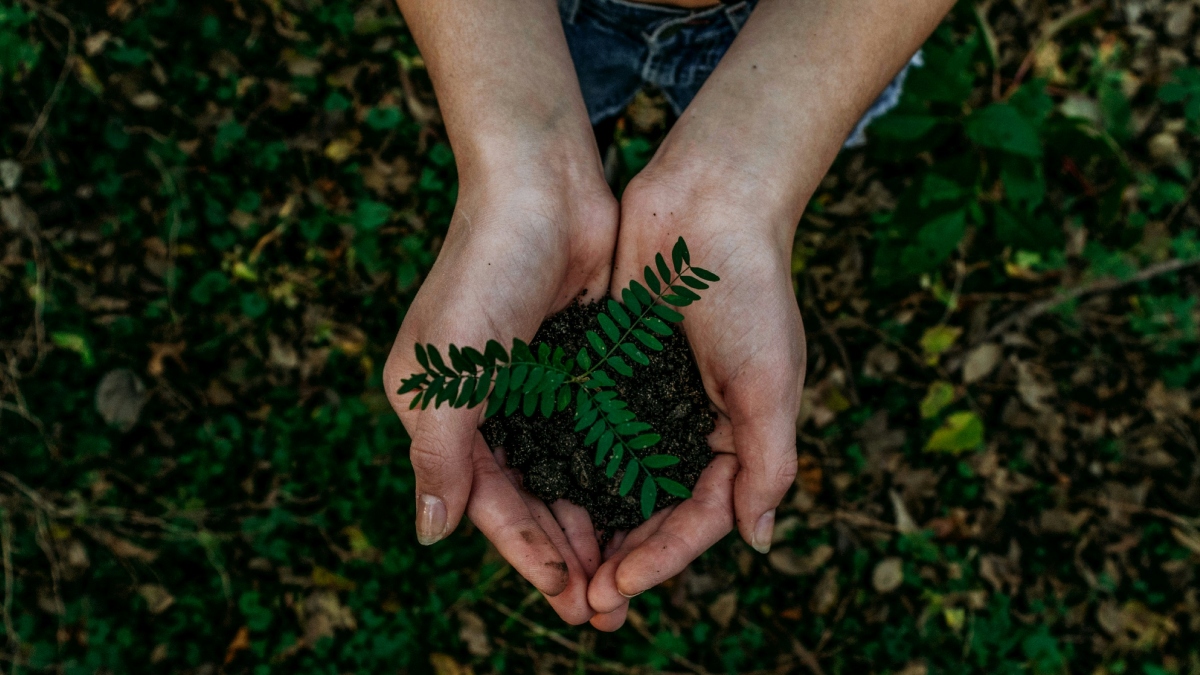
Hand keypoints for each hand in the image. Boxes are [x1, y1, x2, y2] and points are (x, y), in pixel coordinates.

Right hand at [382, 157, 615, 624]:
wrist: (542, 185)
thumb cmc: (485, 270)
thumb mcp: (448, 369)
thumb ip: (439, 453)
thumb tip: (430, 534)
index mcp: (440, 412)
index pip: (486, 501)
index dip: (525, 552)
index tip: (568, 595)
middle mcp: (485, 407)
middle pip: (528, 499)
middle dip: (564, 554)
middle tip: (606, 608)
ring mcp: (534, 387)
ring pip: (566, 475)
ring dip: (593, 524)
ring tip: (628, 574)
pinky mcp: (577, 366)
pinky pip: (596, 435)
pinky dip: (614, 474)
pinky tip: (643, 507)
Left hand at [586, 168, 805, 629]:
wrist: (708, 201)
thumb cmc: (750, 289)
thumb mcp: (770, 382)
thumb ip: (767, 463)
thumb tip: (757, 541)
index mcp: (736, 436)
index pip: (699, 517)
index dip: (662, 558)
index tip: (618, 587)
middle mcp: (690, 425)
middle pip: (653, 510)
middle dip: (621, 556)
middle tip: (582, 601)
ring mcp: (648, 398)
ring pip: (614, 479)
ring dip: (590, 523)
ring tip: (557, 565)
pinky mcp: (611, 368)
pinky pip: (587, 429)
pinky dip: (568, 464)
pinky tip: (538, 493)